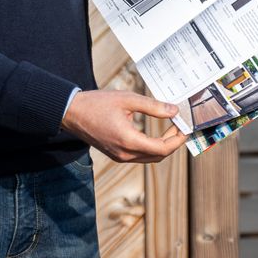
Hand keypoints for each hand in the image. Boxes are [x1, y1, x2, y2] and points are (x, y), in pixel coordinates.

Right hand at [60, 89, 186, 162]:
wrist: (72, 113)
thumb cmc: (97, 103)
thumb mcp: (127, 99)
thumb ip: (153, 106)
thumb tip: (174, 111)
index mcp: (129, 141)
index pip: (162, 149)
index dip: (177, 139)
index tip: (185, 128)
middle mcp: (125, 154)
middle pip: (158, 156)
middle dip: (172, 142)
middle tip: (179, 126)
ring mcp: (119, 157)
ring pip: (149, 158)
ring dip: (162, 146)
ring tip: (170, 128)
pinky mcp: (116, 155)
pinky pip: (139, 156)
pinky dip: (150, 147)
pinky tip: (153, 133)